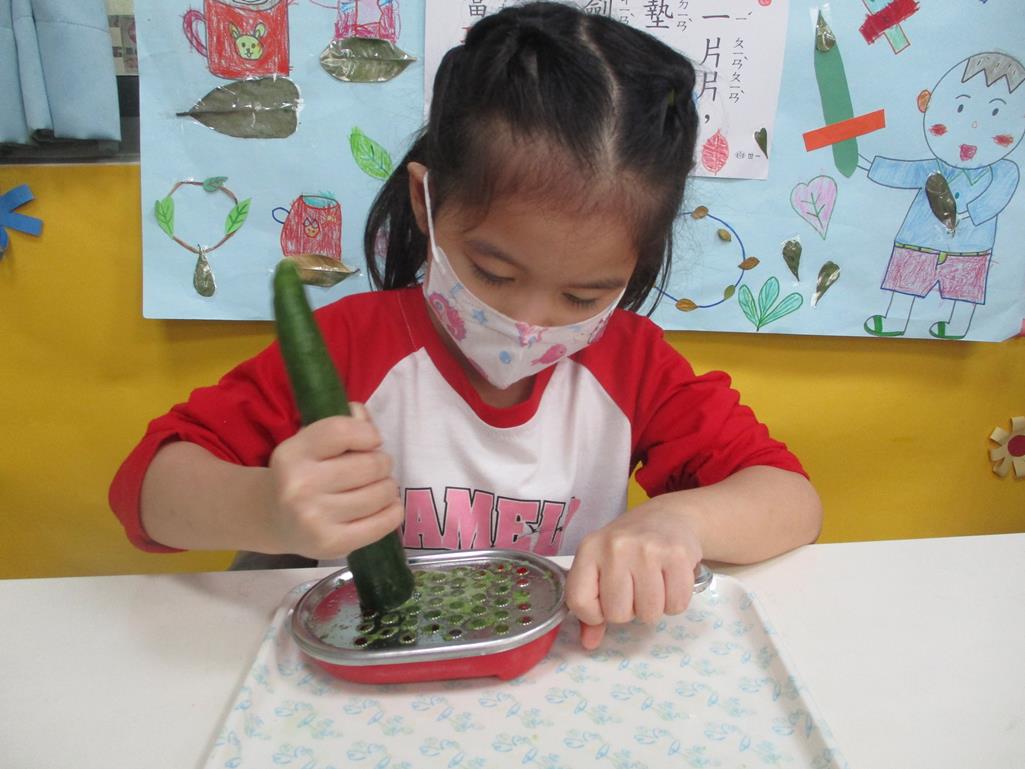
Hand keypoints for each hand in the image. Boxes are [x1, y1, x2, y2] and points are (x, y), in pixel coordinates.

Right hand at [265, 403, 403, 559]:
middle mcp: (299, 486)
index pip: (342, 430)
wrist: (276, 519)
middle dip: (381, 462)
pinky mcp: (332, 544)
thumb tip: (363, 416)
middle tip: (373, 469)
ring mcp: (315, 518)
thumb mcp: (311, 443)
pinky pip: (384, 522)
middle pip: (370, 464)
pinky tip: (385, 507)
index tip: (370, 440)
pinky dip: (393, 512)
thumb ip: (342, 424)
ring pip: (381, 492)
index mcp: (292, 454)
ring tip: (376, 488)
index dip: (367, 432)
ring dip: (388, 487)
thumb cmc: (303, 474)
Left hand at [565, 499, 703, 649]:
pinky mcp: (677, 555)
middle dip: (629, 610)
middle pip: (618, 614)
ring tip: (653, 583)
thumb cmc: (629, 547)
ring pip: (649, 614)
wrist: (668, 517)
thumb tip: (589, 644)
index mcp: (589, 549)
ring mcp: (647, 549)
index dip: (594, 614)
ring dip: (653, 607)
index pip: (579, 602)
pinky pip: (676, 605)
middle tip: (635, 587)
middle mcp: (615, 547)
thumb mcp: (601, 566)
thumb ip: (590, 606)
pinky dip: (675, 601)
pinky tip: (670, 580)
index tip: (606, 602)